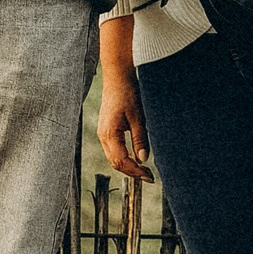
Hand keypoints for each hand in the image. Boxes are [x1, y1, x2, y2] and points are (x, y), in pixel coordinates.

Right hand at [97, 62, 149, 183]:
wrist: (118, 77)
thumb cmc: (128, 93)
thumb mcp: (138, 117)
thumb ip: (140, 139)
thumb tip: (143, 160)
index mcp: (109, 134)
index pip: (121, 161)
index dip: (135, 171)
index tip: (149, 175)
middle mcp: (103, 136)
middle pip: (115, 162)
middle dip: (131, 172)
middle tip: (149, 176)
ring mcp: (103, 133)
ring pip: (113, 157)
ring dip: (127, 165)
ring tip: (144, 170)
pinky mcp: (106, 130)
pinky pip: (113, 150)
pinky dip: (124, 157)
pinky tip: (135, 157)